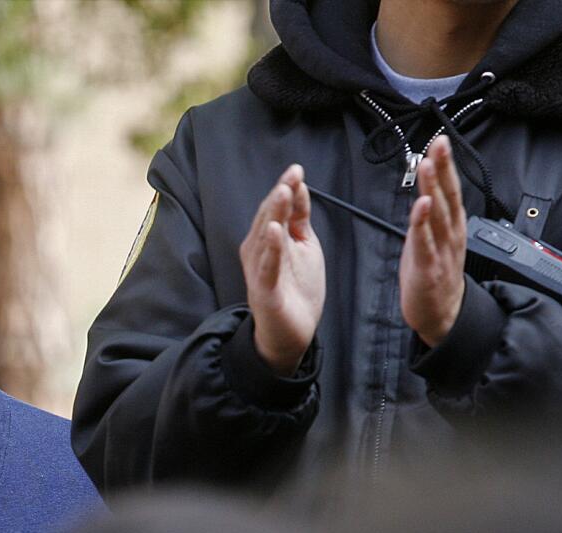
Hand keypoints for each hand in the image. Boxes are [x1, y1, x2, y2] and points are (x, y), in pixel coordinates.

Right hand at [240, 164, 326, 374]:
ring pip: (264, 238)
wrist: (291, 332)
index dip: (285, 189)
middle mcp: (257, 252)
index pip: (275, 210)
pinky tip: (274, 232)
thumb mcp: (304, 247)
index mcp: (267, 240)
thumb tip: (299, 189)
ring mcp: (259, 271)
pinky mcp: (265, 290)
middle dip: (279, 196)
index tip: (297, 170)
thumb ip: (299, 220)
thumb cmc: (295, 289)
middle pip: (267, 219)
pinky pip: (267, 267)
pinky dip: (270, 249)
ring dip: (272, 214)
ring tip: (282, 192)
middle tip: (291, 175)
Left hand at [401, 135, 467, 345]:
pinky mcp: (429, 267)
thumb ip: (430, 215)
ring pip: (438, 214)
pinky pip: (425, 242)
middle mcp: (450, 234)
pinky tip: (421, 206)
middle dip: (443, 168)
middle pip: (448, 195)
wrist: (441, 313)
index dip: (445, 165)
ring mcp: (441, 250)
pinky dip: (422, 224)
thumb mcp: (433, 239)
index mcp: (451, 225)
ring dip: (433, 188)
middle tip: (439, 143)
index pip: (450, 189)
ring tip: (428, 165)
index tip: (440, 141)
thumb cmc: (434, 273)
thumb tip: (424, 190)